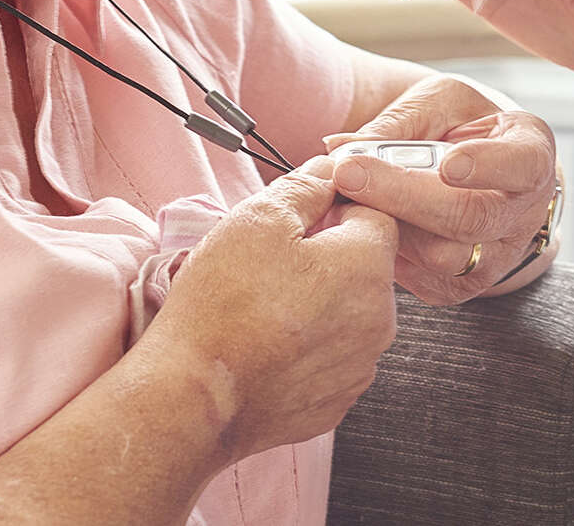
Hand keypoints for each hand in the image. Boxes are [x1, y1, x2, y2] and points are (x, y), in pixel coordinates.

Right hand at [139, 158, 399, 460]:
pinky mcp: (336, 402)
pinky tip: (268, 345)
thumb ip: (306, 187)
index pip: (376, 216)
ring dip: (320, 305)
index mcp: (368, 267)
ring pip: (350, 316)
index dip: (338, 208)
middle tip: (273, 265)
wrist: (193, 394)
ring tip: (264, 308)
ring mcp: (359, 367)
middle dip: (329, 259)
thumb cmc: (222, 304)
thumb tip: (329, 170)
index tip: (302, 219)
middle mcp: (379, 319)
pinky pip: (332, 360)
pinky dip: (308, 349)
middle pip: (365, 269)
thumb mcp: (258, 219)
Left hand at [323, 74, 556, 305]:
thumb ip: (400, 122)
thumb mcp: (440, 103)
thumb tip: (341, 148)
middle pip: (471, 218)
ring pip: (442, 255)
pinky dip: (386, 250)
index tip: (449, 164)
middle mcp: (524, 212)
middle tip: (349, 172)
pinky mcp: (464, 285)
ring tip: (349, 195)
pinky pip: (422, 278)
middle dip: (405, 196)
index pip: (523, 164)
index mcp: (531, 153)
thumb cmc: (460, 129)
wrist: (477, 175)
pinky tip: (363, 221)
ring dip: (388, 224)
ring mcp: (498, 256)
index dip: (489, 166)